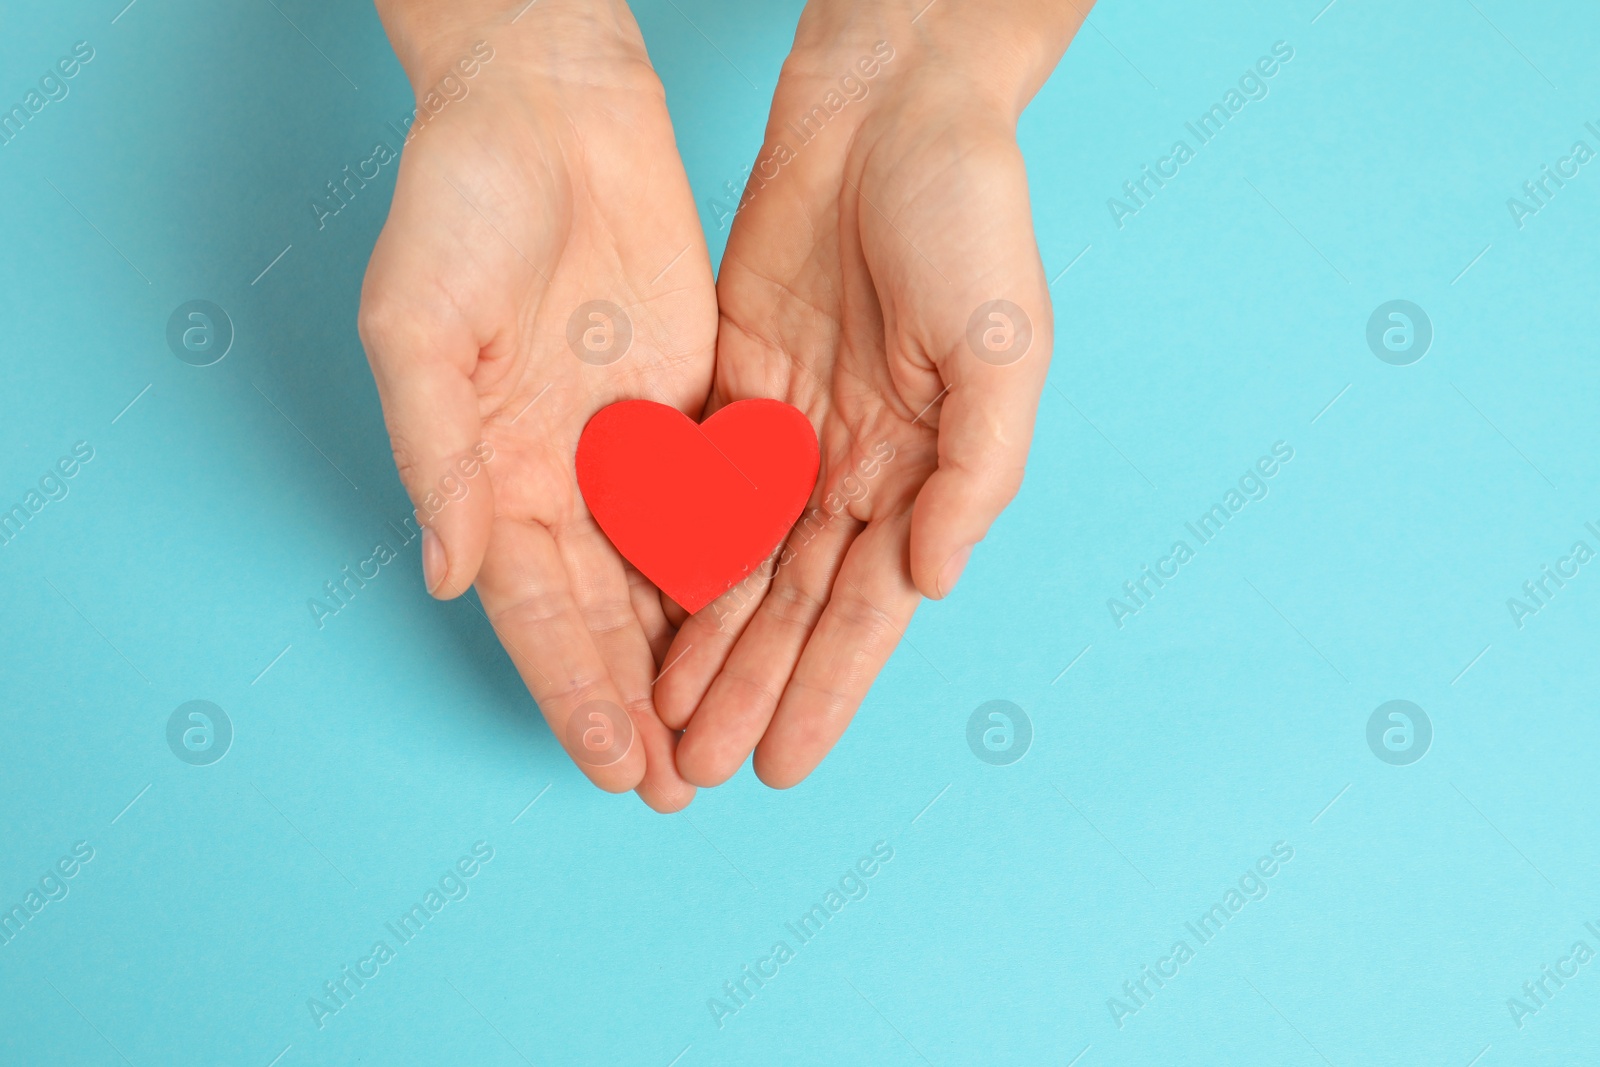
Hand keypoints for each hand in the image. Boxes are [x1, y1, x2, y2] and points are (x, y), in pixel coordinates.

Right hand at [359, 0, 712, 809]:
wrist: (547, 104)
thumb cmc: (458, 201)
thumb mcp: (417, 321)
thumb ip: (433, 449)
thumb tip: (451, 574)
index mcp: (488, 469)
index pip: (534, 608)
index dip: (572, 688)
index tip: (615, 764)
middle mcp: (560, 474)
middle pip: (603, 613)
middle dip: (637, 701)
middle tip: (679, 783)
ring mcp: (628, 443)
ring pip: (666, 574)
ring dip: (693, 659)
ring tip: (725, 735)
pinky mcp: (692, 403)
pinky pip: (719, 501)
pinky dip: (740, 566)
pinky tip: (770, 624)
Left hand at [654, 0, 1084, 787]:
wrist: (890, 108)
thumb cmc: (968, 218)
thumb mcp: (1004, 345)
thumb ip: (978, 470)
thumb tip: (935, 579)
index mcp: (926, 469)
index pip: (866, 607)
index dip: (826, 689)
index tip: (780, 763)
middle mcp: (857, 464)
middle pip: (792, 602)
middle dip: (750, 687)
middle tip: (696, 768)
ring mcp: (794, 428)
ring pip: (738, 559)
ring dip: (705, 641)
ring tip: (664, 716)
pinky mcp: (737, 382)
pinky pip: (699, 485)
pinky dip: (672, 549)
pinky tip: (642, 604)